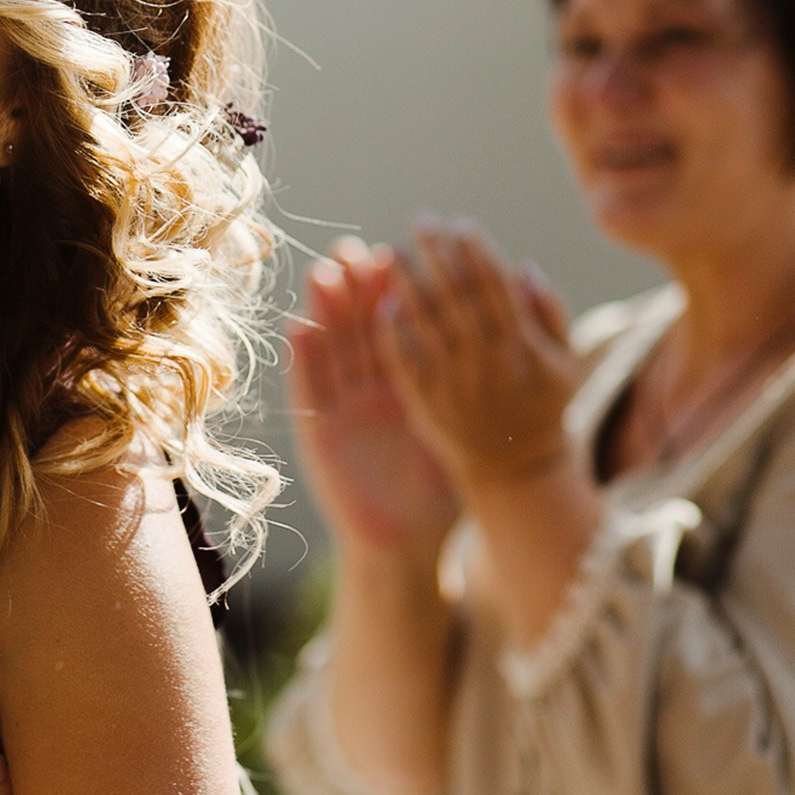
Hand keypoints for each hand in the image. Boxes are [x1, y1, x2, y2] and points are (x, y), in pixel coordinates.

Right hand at [287, 237, 457, 560]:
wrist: (404, 545)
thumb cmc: (438, 491)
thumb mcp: (456, 428)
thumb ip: (468, 383)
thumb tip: (496, 336)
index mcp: (406, 383)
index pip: (399, 326)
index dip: (394, 291)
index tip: (395, 253)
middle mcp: (370, 388)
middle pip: (359, 329)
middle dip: (354, 288)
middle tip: (351, 249)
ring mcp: (341, 407)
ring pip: (332, 350)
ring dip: (324, 312)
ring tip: (323, 274)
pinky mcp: (317, 431)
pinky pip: (310, 391)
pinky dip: (303, 359)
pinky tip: (299, 327)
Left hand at [374, 220, 578, 491]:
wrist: (514, 468)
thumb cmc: (542, 405)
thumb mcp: (564, 362)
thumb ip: (550, 313)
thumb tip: (523, 267)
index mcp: (522, 347)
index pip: (495, 288)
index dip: (477, 253)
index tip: (461, 224)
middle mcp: (486, 362)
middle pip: (457, 297)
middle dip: (439, 255)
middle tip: (423, 222)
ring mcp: (453, 382)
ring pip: (426, 323)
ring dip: (409, 283)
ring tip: (395, 251)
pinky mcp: (426, 402)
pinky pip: (404, 360)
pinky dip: (395, 330)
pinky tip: (384, 302)